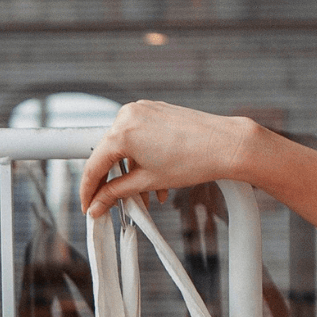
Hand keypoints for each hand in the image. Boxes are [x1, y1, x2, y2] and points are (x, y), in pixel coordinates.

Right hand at [80, 101, 264, 216]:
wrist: (227, 145)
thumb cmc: (194, 160)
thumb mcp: (148, 182)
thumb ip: (115, 193)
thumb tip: (97, 205)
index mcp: (122, 133)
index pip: (93, 166)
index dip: (88, 191)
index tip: (88, 206)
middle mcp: (128, 116)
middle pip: (108, 155)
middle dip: (112, 182)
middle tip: (114, 204)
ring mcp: (142, 110)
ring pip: (124, 147)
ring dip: (130, 172)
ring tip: (145, 195)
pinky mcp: (155, 110)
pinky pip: (138, 136)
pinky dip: (141, 157)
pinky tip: (155, 177)